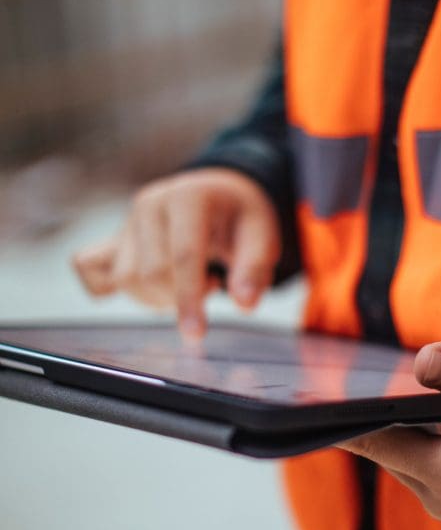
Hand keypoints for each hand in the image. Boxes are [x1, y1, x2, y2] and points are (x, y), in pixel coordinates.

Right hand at [72, 169, 280, 339]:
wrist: (219, 195)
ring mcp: (128, 221)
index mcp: (188, 196)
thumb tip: (245, 304)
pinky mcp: (114, 238)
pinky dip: (118, 289)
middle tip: (212, 285)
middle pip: (150, 272)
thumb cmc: (240, 216)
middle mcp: (150, 204)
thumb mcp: (262, 235)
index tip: (195, 334)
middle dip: (179, 297)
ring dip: (157, 297)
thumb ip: (254, 269)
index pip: (182, 255)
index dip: (188, 298)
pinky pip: (91, 269)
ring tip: (188, 282)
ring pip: (126, 279)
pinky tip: (151, 288)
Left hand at [338, 342, 440, 529]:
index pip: (375, 442)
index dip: (344, 416)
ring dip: (409, 429)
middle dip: (382, 416)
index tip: (309, 398)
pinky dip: (427, 443)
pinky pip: (427, 469)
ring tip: (420, 395)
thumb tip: (422, 361)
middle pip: (388, 449)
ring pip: (407, 458)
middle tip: (359, 378)